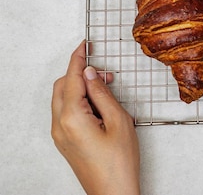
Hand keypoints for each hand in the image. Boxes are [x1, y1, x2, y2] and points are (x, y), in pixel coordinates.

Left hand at [51, 41, 139, 194]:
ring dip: (81, 87)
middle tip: (105, 72)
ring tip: (107, 89)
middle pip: (62, 86)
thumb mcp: (118, 120)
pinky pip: (66, 112)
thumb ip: (102, 94)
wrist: (113, 192)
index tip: (84, 45)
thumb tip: (91, 74)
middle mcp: (60, 125)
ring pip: (63, 99)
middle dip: (81, 74)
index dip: (78, 58)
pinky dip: (79, 101)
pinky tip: (99, 104)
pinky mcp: (65, 141)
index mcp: (71, 117)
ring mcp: (60, 134)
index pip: (71, 78)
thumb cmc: (119, 162)